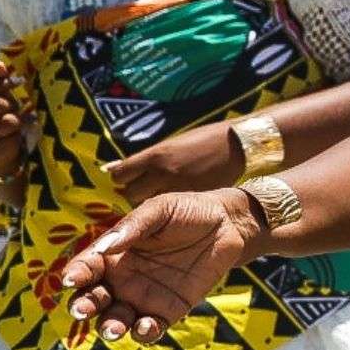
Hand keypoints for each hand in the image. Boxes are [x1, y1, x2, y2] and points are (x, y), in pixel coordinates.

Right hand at [55, 189, 261, 343]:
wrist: (228, 225)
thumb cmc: (188, 211)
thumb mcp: (160, 210)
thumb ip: (134, 226)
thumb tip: (105, 246)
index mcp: (113, 254)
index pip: (85, 268)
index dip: (74, 275)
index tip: (71, 280)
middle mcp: (122, 279)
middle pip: (93, 300)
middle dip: (83, 307)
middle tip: (81, 310)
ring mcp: (144, 297)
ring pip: (117, 320)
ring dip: (110, 327)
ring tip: (114, 329)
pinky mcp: (169, 310)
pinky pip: (150, 328)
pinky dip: (144, 333)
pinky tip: (146, 327)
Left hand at [106, 120, 241, 202]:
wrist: (240, 146)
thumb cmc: (205, 140)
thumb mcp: (171, 145)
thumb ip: (143, 159)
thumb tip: (109, 169)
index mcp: (156, 156)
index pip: (120, 174)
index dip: (122, 176)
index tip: (129, 175)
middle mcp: (163, 174)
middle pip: (130, 193)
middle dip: (135, 191)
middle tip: (147, 187)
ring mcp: (178, 189)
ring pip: (147, 206)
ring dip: (150, 202)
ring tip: (163, 195)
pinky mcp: (192, 200)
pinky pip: (169, 209)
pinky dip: (169, 208)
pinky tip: (178, 201)